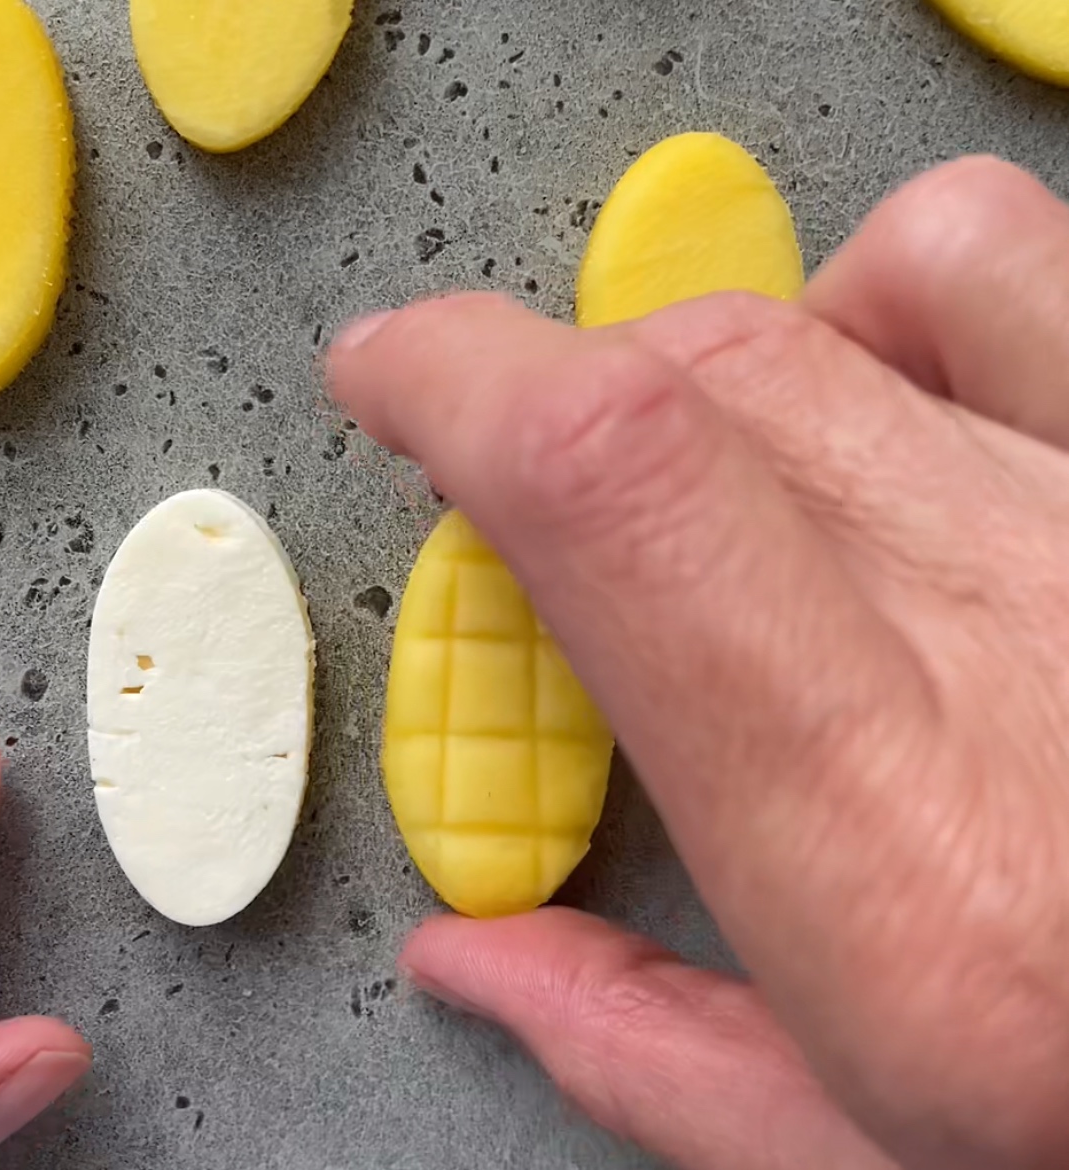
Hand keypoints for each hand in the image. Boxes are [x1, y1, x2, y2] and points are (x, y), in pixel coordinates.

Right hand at [330, 157, 1068, 1169]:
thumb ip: (641, 1050)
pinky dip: (889, 291)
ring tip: (710, 459)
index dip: (457, 381)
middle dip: (560, 406)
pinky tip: (872, 397)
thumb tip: (469, 959)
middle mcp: (1016, 647)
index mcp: (895, 850)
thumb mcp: (862, 1154)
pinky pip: (994, 263)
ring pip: (833, 300)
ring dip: (704, 360)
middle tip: (547, 501)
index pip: (615, 488)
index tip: (384, 375)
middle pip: (698, 382)